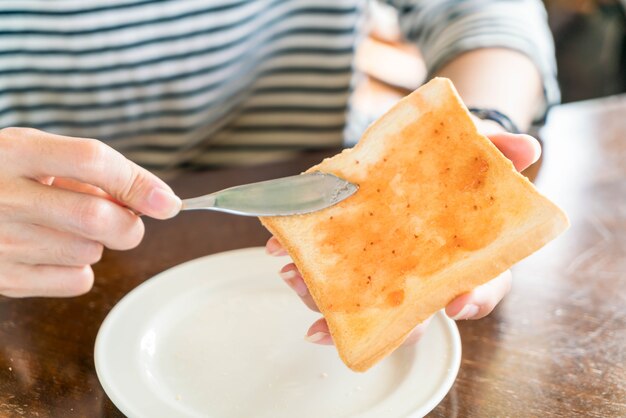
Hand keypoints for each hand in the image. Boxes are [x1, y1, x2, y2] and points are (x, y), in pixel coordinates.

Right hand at [0, 128, 181, 296]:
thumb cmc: (2, 176)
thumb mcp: (35, 153)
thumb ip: (89, 170)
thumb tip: (154, 199)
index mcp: (13, 152)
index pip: (91, 161)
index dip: (139, 182)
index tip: (168, 202)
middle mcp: (2, 196)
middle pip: (97, 218)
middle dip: (129, 224)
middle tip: (126, 220)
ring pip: (90, 253)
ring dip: (96, 244)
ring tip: (64, 228)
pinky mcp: (2, 278)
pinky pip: (76, 281)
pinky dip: (80, 269)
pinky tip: (53, 251)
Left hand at [266, 128, 540, 344]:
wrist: (427, 154)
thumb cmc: (458, 162)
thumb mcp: (479, 147)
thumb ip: (498, 149)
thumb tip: (527, 148)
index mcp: (465, 258)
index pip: (478, 290)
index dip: (470, 301)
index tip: (456, 303)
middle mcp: (424, 274)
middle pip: (409, 312)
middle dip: (378, 318)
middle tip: (352, 310)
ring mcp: (387, 268)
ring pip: (362, 300)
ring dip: (322, 296)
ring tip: (293, 276)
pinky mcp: (354, 252)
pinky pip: (330, 273)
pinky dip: (302, 267)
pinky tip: (279, 255)